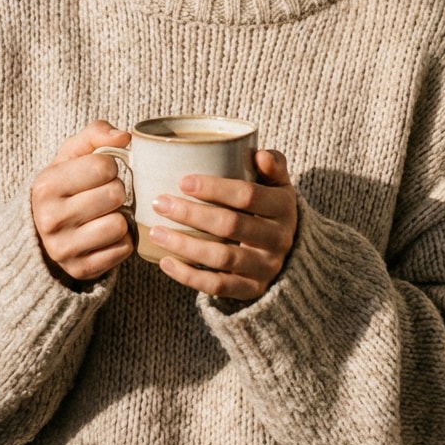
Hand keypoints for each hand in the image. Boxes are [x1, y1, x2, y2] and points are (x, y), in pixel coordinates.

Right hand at [31, 120, 133, 284]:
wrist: (42, 230)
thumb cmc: (65, 185)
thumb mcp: (71, 154)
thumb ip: (96, 134)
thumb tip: (125, 137)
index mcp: (46, 185)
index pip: (105, 166)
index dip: (110, 166)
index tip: (99, 173)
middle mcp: (50, 219)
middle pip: (116, 194)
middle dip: (116, 190)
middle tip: (103, 194)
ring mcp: (63, 249)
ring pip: (120, 224)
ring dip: (120, 217)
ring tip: (105, 214)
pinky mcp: (80, 270)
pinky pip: (123, 249)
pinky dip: (121, 240)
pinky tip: (106, 234)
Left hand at [149, 149, 297, 300]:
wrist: (289, 252)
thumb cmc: (269, 207)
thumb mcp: (278, 184)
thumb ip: (272, 164)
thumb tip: (259, 154)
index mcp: (284, 207)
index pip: (248, 195)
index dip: (215, 188)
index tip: (182, 181)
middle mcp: (278, 239)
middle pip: (231, 225)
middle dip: (191, 214)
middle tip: (159, 202)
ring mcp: (266, 267)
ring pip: (221, 257)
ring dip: (184, 245)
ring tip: (155, 231)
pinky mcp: (252, 290)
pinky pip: (218, 287)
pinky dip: (189, 276)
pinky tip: (165, 262)